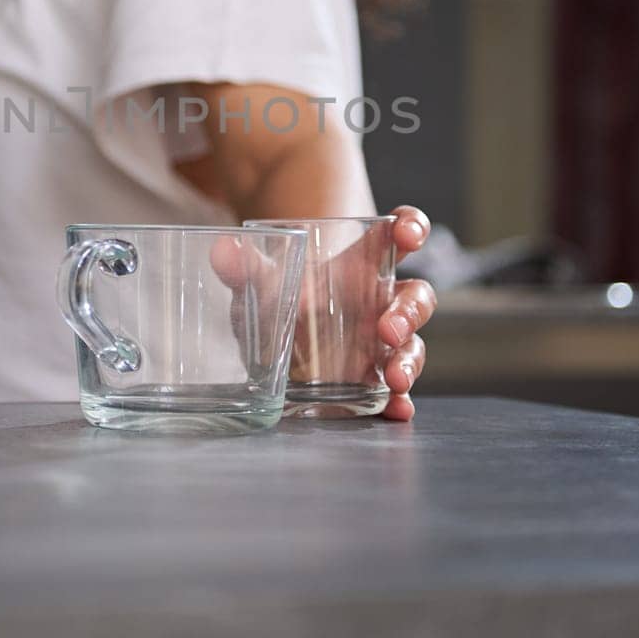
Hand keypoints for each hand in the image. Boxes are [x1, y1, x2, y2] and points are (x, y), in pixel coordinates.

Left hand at [209, 208, 436, 422]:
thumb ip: (244, 268)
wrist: (271, 346)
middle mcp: (379, 304)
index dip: (409, 227)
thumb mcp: (258, 285)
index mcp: (360, 267)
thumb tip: (224, 250)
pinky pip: (396, 391)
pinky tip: (396, 410)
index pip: (396, 236)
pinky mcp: (373, 380)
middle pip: (414, 298)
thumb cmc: (278, 300)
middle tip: (388, 329)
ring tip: (395, 379)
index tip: (408, 234)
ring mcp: (380, 344)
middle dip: (408, 312)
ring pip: (412, 345)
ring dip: (409, 360)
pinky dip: (399, 401)